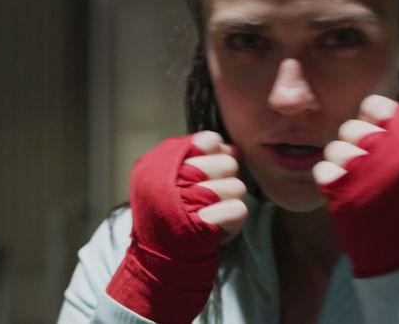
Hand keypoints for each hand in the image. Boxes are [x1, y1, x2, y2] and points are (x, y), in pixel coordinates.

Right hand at [106, 131, 248, 323]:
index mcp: (163, 161)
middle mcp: (172, 177)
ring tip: (211, 213)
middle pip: (228, 164)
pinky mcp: (201, 227)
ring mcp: (185, 202)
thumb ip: (203, 157)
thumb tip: (233, 148)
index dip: (215, 155)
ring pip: (237, 187)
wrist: (160, 257)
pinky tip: (217, 226)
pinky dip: (232, 220)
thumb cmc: (171, 214)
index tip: (208, 172)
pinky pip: (239, 210)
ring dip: (229, 202)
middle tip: (209, 196)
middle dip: (225, 180)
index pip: (208, 140)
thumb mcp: (175, 177)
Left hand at [314, 94, 398, 277]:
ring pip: (334, 148)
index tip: (374, 137)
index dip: (371, 120)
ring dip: (340, 165)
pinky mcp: (344, 190)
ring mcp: (365, 168)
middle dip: (353, 145)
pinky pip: (322, 170)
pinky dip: (329, 181)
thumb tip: (378, 118)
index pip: (377, 106)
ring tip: (355, 183)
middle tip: (363, 166)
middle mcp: (390, 147)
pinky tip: (343, 194)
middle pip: (351, 127)